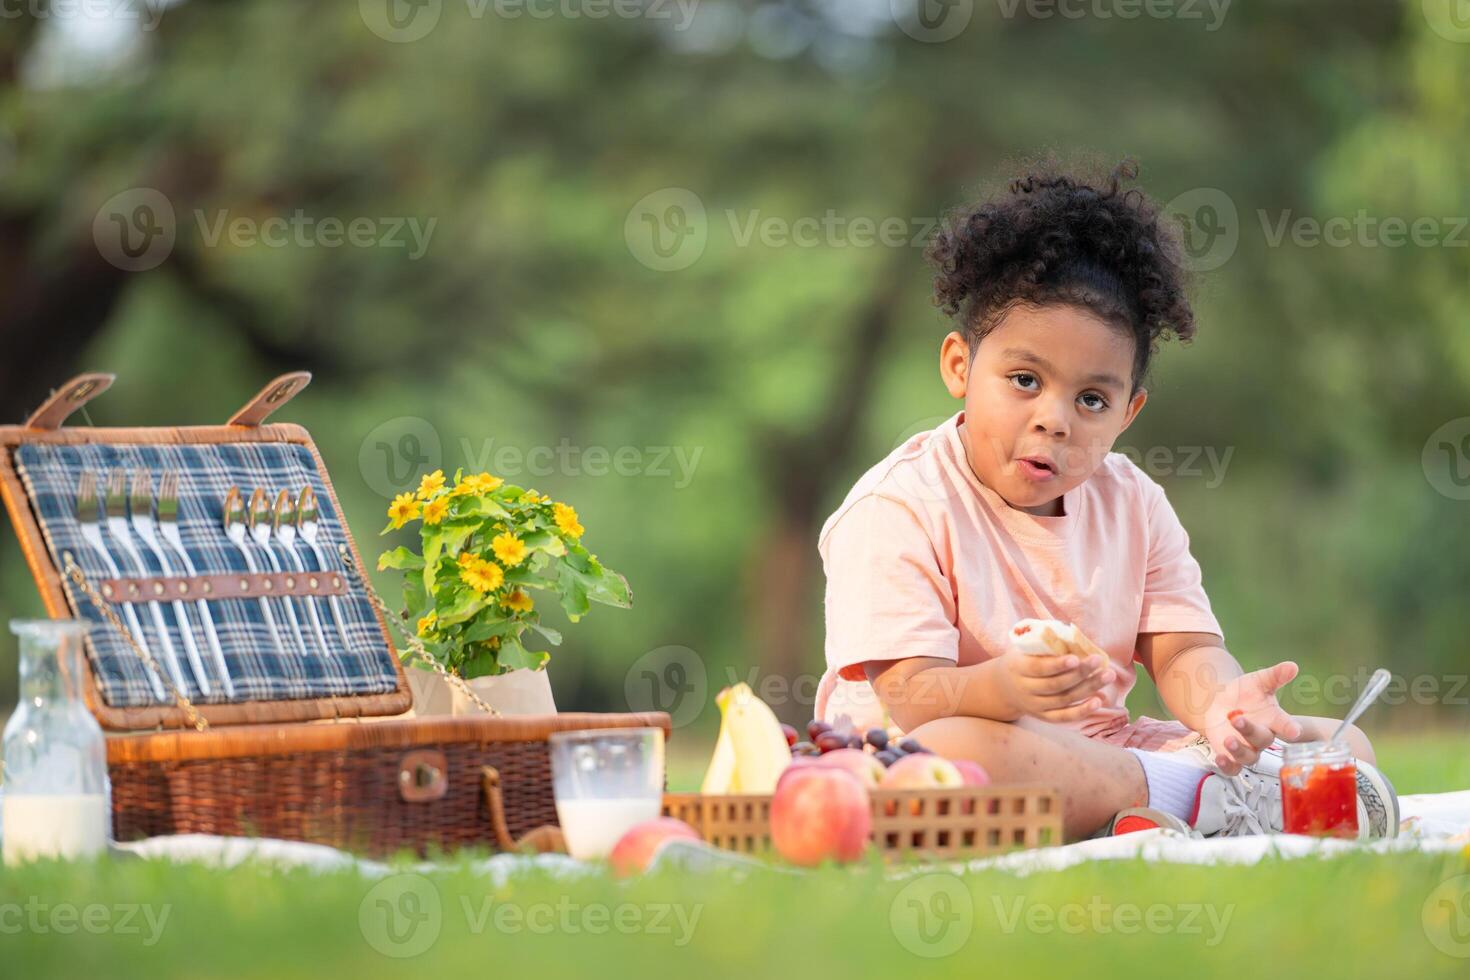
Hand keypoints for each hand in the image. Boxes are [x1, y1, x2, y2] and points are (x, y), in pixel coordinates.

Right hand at [995, 647, 1114, 722]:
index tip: (1076, 657)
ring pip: (1064, 700)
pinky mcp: (1043, 716)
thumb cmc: (1021, 659)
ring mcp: (1034, 705)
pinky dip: (1082, 711)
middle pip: (1055, 685)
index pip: (1038, 668)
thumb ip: (1044, 642)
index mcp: (1017, 668)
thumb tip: (1074, 635)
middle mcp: (1024, 689)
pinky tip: (1099, 701)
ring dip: (1088, 688)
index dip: (1057, 665)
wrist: (1003, 686)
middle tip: (1098, 660)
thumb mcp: (1024, 647)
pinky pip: (1064, 717)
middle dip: (1079, 673)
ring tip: (1108, 675)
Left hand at [1201, 661, 1303, 775]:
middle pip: (1262, 740)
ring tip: (1228, 740)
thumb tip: (1292, 666)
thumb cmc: (1245, 692)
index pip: (1286, 725)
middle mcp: (1262, 736)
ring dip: (1239, 751)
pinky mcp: (1231, 756)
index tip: (1295, 731)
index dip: (1291, 728)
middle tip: (1238, 719)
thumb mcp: (1258, 681)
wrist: (1220, 703)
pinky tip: (1219, 758)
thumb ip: (1275, 675)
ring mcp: (1247, 748)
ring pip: (1248, 757)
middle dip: (1251, 731)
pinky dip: (1227, 766)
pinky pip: (1232, 768)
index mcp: (1274, 719)